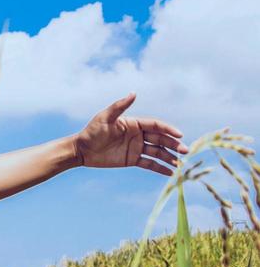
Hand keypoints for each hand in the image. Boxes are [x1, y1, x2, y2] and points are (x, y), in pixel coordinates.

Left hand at [72, 93, 188, 175]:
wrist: (81, 150)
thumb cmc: (92, 132)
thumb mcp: (105, 118)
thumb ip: (120, 106)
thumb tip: (134, 93)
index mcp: (134, 123)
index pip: (156, 125)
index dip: (168, 130)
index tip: (179, 135)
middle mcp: (138, 135)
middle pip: (160, 139)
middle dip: (173, 145)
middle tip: (185, 151)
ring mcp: (137, 147)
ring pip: (158, 152)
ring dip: (170, 157)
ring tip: (181, 164)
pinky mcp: (133, 159)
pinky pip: (150, 164)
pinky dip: (160, 168)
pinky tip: (171, 173)